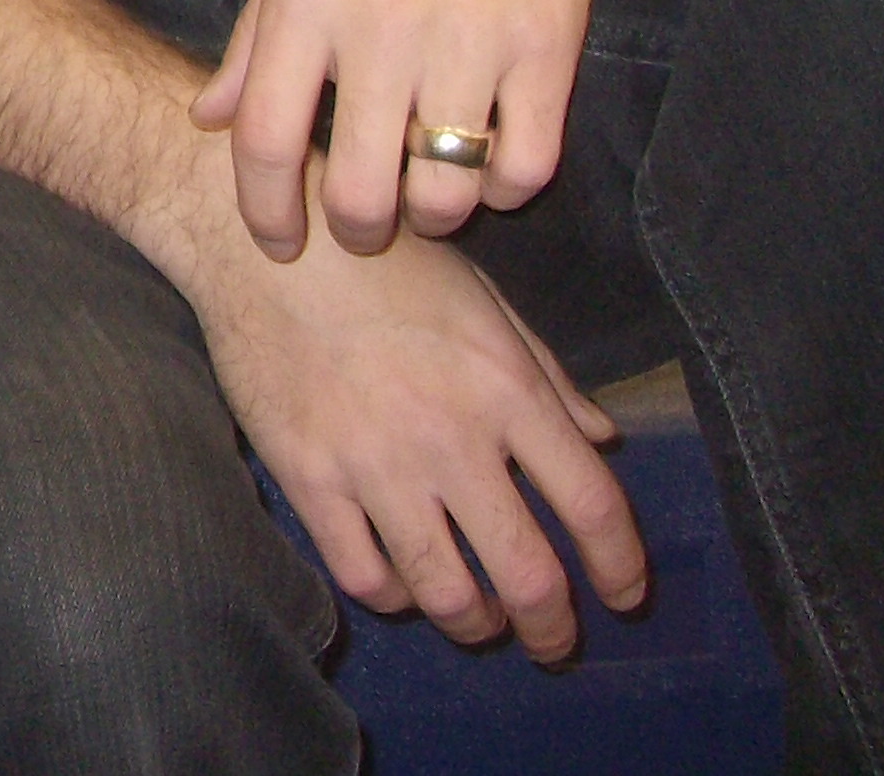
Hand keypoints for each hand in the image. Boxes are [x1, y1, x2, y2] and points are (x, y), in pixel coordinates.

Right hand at [177, 152, 648, 662]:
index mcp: (507, 387)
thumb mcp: (484, 300)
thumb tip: (605, 438)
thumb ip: (548, 375)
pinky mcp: (308, 476)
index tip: (626, 595)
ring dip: (477, 625)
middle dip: (553, 628)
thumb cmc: (382, 261)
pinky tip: (402, 585)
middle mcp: (451, 436)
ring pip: (447, 593)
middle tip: (554, 643)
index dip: (622, 567)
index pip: (593, 505)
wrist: (258, 240)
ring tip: (480, 622)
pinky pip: (364, 575)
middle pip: (528, 574)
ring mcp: (375, 463)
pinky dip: (395, 597)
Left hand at [193, 0, 615, 260]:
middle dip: (354, 229)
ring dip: (432, 215)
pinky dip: (503, 187)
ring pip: (444, 192)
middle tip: (361, 225)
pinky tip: (489, 165)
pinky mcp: (549, 46)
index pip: (262, 140)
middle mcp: (382, 28)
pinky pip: (525, 165)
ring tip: (426, 196)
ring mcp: (470, 40)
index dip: (262, 210)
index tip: (275, 241)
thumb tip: (206, 120)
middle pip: (357, 189)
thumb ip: (254, 38)